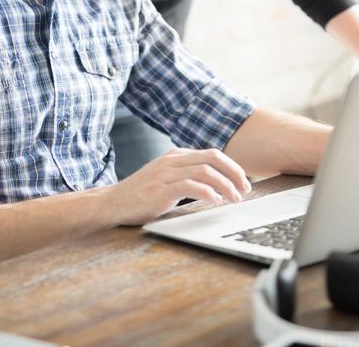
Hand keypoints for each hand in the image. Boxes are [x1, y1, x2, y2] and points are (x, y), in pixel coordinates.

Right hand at [106, 148, 251, 224]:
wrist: (112, 203)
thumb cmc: (140, 195)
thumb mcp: (166, 179)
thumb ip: (186, 176)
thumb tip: (216, 186)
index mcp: (176, 156)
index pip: (212, 154)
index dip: (232, 167)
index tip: (243, 183)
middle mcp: (172, 160)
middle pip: (213, 157)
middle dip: (234, 172)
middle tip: (246, 189)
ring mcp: (166, 173)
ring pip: (205, 171)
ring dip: (226, 185)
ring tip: (235, 199)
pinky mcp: (161, 189)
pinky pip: (190, 186)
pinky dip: (207, 192)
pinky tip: (215, 201)